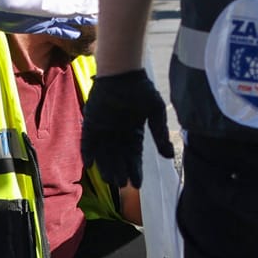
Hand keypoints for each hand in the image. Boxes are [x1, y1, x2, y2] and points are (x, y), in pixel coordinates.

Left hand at [84, 68, 171, 189]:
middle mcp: (118, 135)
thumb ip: (160, 134)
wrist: (123, 73)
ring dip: (106, 167)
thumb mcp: (155, 113)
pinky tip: (90, 164)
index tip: (137, 184)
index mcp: (134, 134)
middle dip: (120, 172)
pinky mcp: (90, 123)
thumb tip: (169, 156)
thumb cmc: (141, 90)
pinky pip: (87, 142)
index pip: (134, 157)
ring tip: (111, 180)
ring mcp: (103, 130)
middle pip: (118, 159)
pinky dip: (88, 153)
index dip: (135, 170)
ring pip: (103, 155)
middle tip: (122, 184)